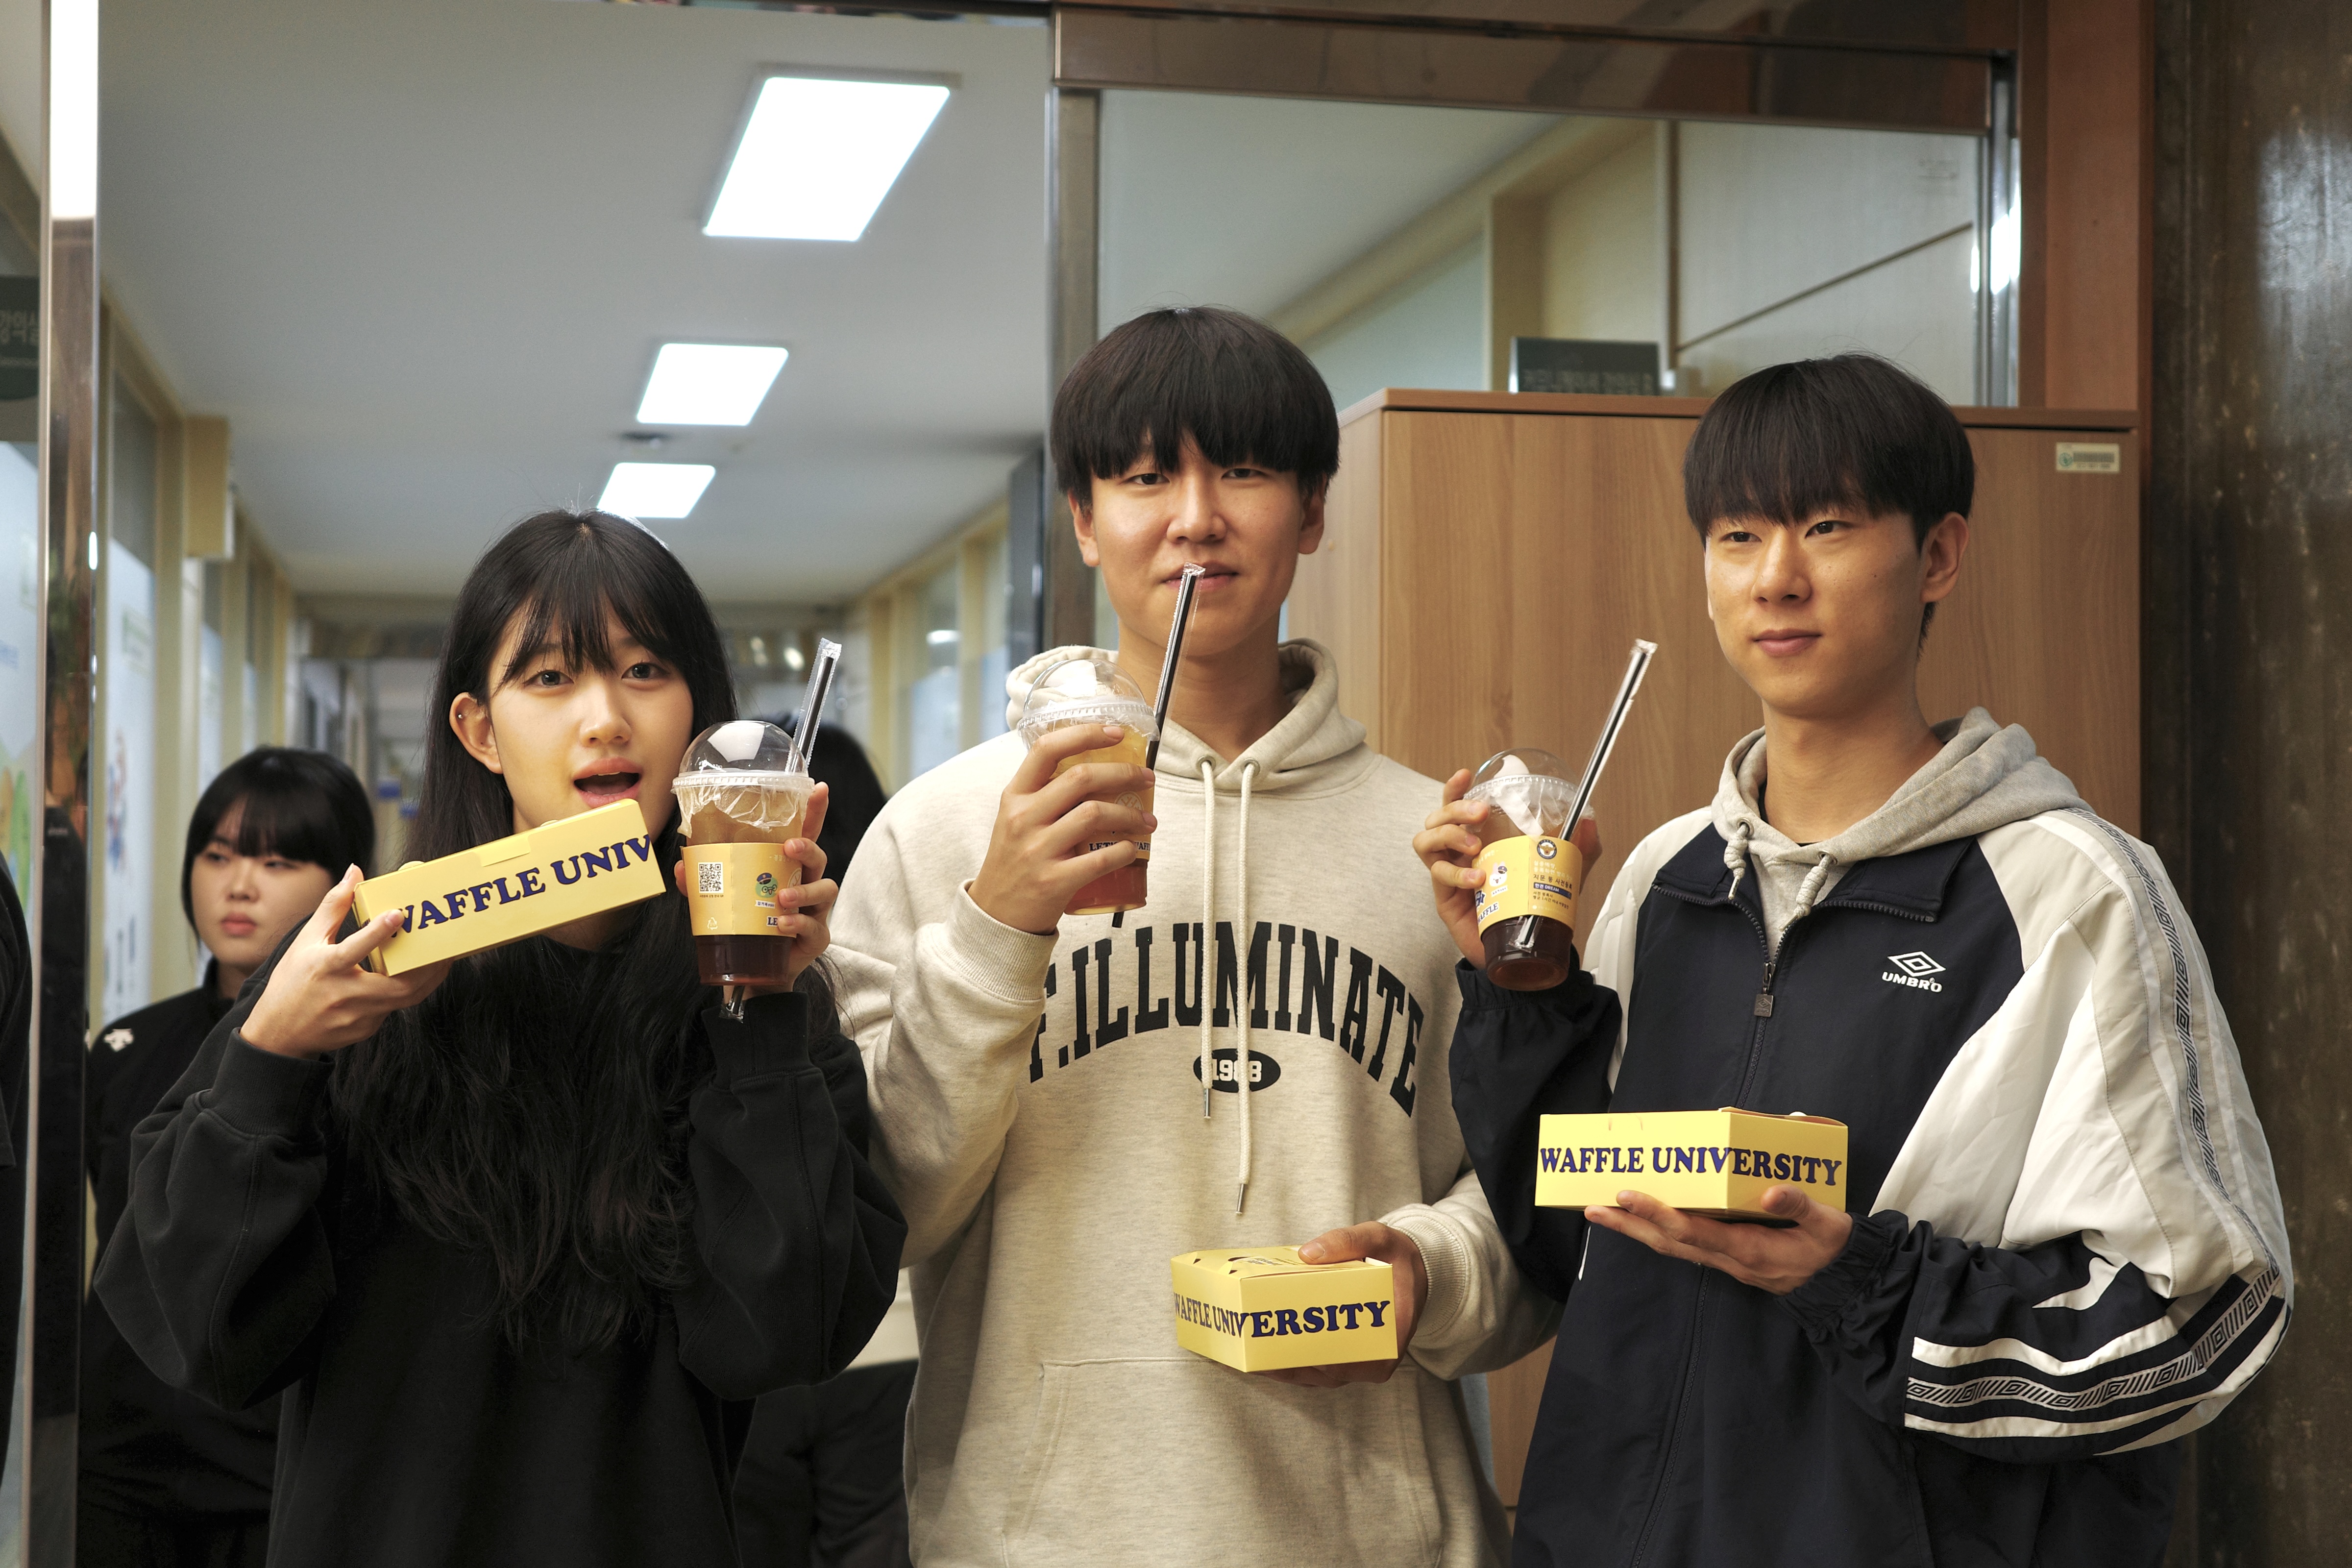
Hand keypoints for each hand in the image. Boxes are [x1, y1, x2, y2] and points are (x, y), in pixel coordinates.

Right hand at [242, 867, 452, 1058]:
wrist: (279, 1033)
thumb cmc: (291, 982)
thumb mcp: (306, 941)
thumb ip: (333, 907)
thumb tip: (354, 872)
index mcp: (326, 968)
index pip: (354, 949)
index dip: (377, 933)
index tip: (398, 914)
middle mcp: (344, 995)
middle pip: (398, 985)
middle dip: (427, 966)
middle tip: (445, 947)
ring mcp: (358, 1016)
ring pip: (404, 998)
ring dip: (426, 978)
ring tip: (441, 959)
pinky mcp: (366, 1029)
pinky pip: (393, 1008)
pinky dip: (405, 992)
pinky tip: (413, 977)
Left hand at [672, 783, 837, 992]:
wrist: (756, 972)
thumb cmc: (745, 926)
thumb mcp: (720, 901)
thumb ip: (702, 883)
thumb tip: (680, 866)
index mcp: (786, 868)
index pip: (803, 834)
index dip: (814, 811)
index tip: (819, 788)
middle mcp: (806, 884)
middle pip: (819, 857)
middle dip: (808, 847)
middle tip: (789, 847)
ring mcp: (815, 911)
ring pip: (825, 889)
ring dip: (804, 891)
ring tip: (780, 898)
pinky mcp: (816, 937)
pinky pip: (815, 927)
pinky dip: (799, 924)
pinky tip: (781, 925)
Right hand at [969, 725, 1155, 934]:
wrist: (995, 916)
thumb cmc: (1015, 862)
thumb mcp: (1016, 819)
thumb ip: (1044, 794)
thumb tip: (1095, 767)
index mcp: (1015, 796)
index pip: (1048, 749)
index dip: (1086, 734)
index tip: (1117, 732)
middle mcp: (1023, 818)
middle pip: (1081, 778)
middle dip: (1123, 773)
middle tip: (1146, 778)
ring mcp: (1036, 850)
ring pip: (1095, 814)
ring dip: (1131, 814)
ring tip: (1148, 820)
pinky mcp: (1052, 881)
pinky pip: (1099, 859)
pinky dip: (1124, 851)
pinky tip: (1134, 848)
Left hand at [1253, 1222, 1428, 1386]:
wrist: (1412, 1271)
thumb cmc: (1396, 1258)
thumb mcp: (1377, 1237)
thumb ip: (1346, 1241)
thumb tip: (1308, 1253)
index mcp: (1393, 1333)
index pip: (1356, 1360)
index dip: (1322, 1362)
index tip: (1291, 1354)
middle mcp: (1378, 1358)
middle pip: (1329, 1372)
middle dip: (1290, 1363)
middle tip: (1255, 1348)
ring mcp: (1362, 1363)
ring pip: (1318, 1376)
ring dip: (1284, 1367)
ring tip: (1250, 1352)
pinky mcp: (1348, 1361)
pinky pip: (1317, 1370)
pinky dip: (1290, 1364)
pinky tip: (1263, 1352)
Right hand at [1413, 771, 1602, 967]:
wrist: (1522, 948)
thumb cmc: (1532, 905)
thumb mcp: (1559, 873)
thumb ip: (1576, 849)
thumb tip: (1589, 822)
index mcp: (1480, 840)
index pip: (1456, 806)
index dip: (1455, 789)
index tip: (1467, 775)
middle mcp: (1459, 853)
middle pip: (1437, 817)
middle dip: (1455, 807)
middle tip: (1481, 812)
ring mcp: (1449, 874)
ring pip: (1426, 840)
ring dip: (1448, 833)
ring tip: (1475, 844)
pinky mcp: (1444, 898)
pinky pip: (1437, 875)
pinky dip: (1455, 872)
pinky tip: (1478, 879)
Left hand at [1585, 1186, 1853, 1294]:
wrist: (1841, 1285)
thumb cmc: (1832, 1251)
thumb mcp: (1829, 1226)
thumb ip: (1801, 1206)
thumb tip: (1772, 1191)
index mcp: (1749, 1249)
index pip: (1692, 1231)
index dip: (1658, 1213)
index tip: (1627, 1195)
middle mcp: (1729, 1258)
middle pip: (1669, 1242)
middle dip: (1630, 1224)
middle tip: (1592, 1206)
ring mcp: (1726, 1261)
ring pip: (1672, 1246)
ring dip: (1637, 1229)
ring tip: (1604, 1210)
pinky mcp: (1728, 1257)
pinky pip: (1685, 1245)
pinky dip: (1659, 1231)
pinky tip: (1643, 1219)